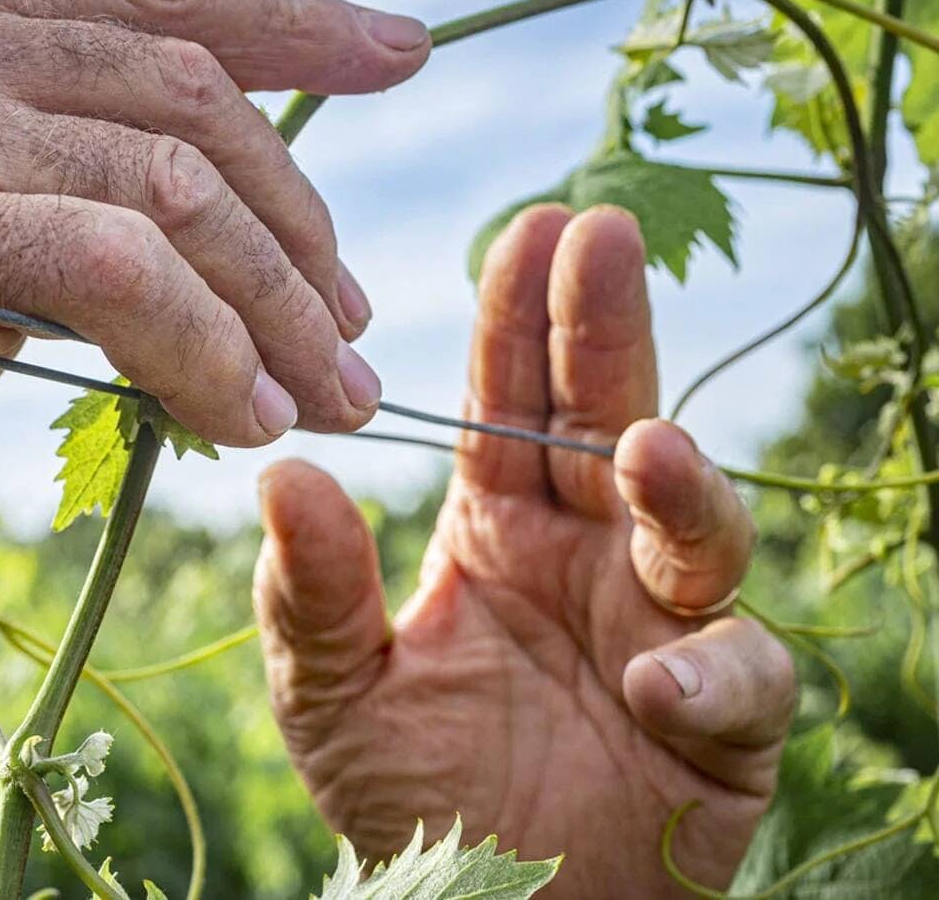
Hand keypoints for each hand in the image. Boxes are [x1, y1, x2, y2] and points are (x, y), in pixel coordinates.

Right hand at [0, 0, 428, 571]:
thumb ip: (58, 204)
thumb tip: (215, 242)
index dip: (291, 18)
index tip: (400, 54)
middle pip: (188, 97)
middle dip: (299, 224)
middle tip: (351, 332)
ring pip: (171, 183)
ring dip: (272, 303)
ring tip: (321, 397)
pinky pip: (113, 265)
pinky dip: (200, 344)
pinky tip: (237, 415)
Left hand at [252, 206, 794, 895]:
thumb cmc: (410, 790)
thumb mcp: (333, 689)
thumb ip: (312, 592)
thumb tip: (282, 472)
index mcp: (498, 529)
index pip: (509, 406)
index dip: (519, 321)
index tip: (528, 230)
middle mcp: (586, 558)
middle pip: (608, 423)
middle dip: (608, 331)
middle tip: (605, 236)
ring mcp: (661, 627)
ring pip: (697, 533)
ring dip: (681, 489)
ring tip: (646, 449)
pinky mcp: (723, 720)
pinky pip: (738, 680)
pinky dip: (709, 676)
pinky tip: (657, 684)